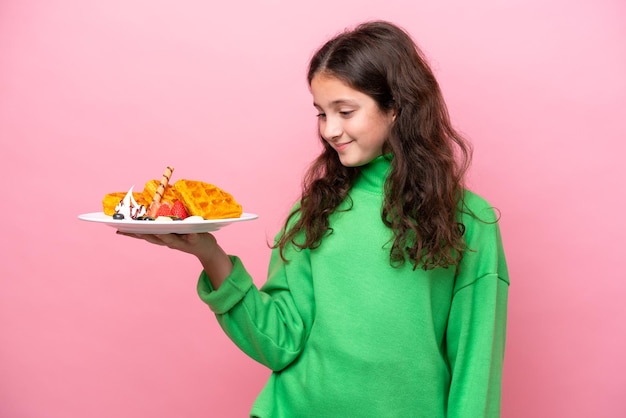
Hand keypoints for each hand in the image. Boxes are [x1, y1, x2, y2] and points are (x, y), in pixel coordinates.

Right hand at [116, 231, 231, 288]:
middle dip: (142, 233)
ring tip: (158, 230)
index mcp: (161, 237)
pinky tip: (190, 232)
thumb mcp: (172, 229)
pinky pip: (192, 237)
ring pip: (170, 239)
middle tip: (131, 228)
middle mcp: (169, 241)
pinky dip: (190, 235)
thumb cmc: (186, 234)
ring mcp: (181, 242)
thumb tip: (149, 208)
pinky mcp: (195, 240)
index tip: (117, 228)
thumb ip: (162, 222)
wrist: (205, 248)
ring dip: (163, 235)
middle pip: (153, 238)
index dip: (131, 232)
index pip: (144, 235)